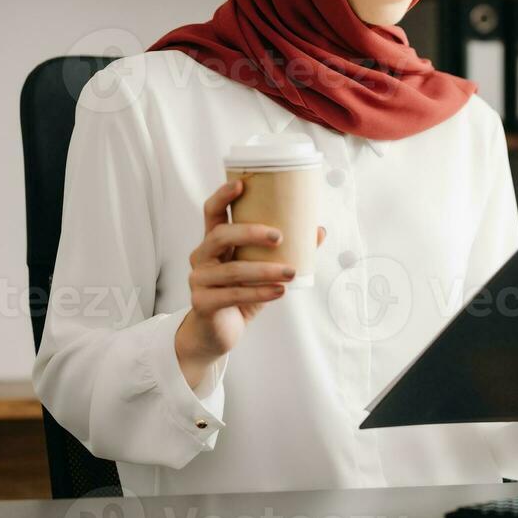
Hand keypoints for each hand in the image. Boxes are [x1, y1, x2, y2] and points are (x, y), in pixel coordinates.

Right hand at [174, 178, 325, 388]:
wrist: (216, 334)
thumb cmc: (239, 296)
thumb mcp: (262, 271)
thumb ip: (284, 252)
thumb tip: (319, 230)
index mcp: (214, 243)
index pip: (212, 212)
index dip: (223, 196)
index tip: (242, 184)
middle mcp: (202, 257)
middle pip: (219, 235)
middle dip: (249, 232)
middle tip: (279, 236)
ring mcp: (199, 280)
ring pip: (231, 270)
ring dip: (264, 270)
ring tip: (290, 272)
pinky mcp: (202, 303)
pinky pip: (232, 295)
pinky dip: (259, 293)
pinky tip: (279, 292)